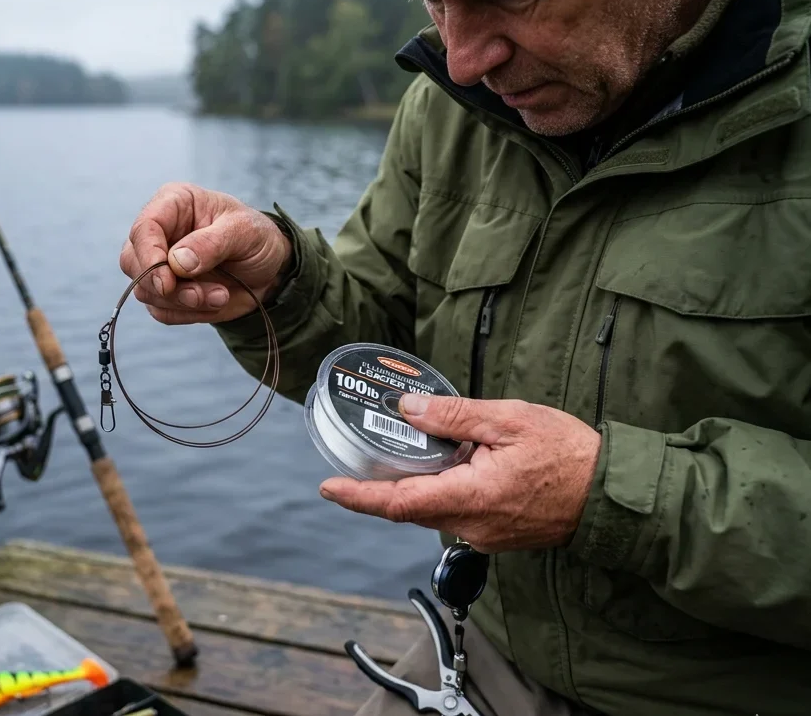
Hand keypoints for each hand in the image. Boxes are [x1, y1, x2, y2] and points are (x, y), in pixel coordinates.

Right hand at [119, 182, 292, 324]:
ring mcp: (159, 264)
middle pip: (133, 262)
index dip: (148, 256)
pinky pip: (162, 311)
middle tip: (201, 295)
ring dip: (183, 302)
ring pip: (146, 291)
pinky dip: (188, 314)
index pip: (143, 228)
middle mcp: (159, 233)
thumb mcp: (244, 232)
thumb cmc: (256, 237)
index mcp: (173, 204)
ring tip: (221, 295)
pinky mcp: (167, 292)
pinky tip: (215, 302)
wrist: (270, 268)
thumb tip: (177, 262)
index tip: (166, 282)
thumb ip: (212, 243)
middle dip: (166, 286)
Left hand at [318, 393, 600, 552]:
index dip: (359, 496)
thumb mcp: (509, 419)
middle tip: (354, 460)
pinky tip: (443, 466)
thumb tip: (408, 408)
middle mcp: (471, 525)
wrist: (614, 494)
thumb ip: (455, 415)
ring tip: (400, 454)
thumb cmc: (569, 454)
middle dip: (378, 486)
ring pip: (431, 512)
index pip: (399, 503)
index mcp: (471, 497)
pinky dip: (439, 492)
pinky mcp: (496, 534)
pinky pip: (454, 514)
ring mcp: (484, 535)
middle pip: (409, 509)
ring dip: (412, 486)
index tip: (328, 488)